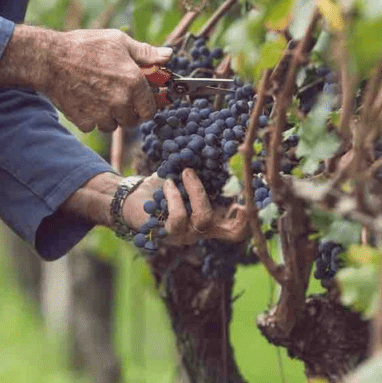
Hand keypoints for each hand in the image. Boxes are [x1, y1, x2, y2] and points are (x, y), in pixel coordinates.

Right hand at [43, 29, 171, 132]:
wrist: (49, 59)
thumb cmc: (85, 46)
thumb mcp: (119, 41)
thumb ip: (146, 53)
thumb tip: (168, 56)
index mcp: (134, 82)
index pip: (150, 110)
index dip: (146, 106)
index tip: (140, 101)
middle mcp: (120, 102)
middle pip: (131, 121)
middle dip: (127, 111)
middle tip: (116, 96)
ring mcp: (101, 114)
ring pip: (112, 125)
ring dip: (108, 115)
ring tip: (97, 95)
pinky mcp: (84, 121)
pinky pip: (93, 126)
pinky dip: (90, 117)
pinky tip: (84, 99)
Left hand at [123, 169, 248, 246]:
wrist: (131, 198)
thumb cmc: (163, 187)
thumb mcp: (186, 178)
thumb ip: (203, 171)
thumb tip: (219, 147)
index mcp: (212, 218)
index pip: (238, 229)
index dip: (249, 218)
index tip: (249, 197)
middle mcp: (202, 231)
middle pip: (232, 232)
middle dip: (237, 213)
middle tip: (236, 193)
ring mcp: (186, 235)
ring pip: (203, 218)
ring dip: (197, 191)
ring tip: (186, 173)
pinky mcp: (167, 234)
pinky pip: (178, 218)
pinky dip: (175, 196)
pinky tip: (168, 184)